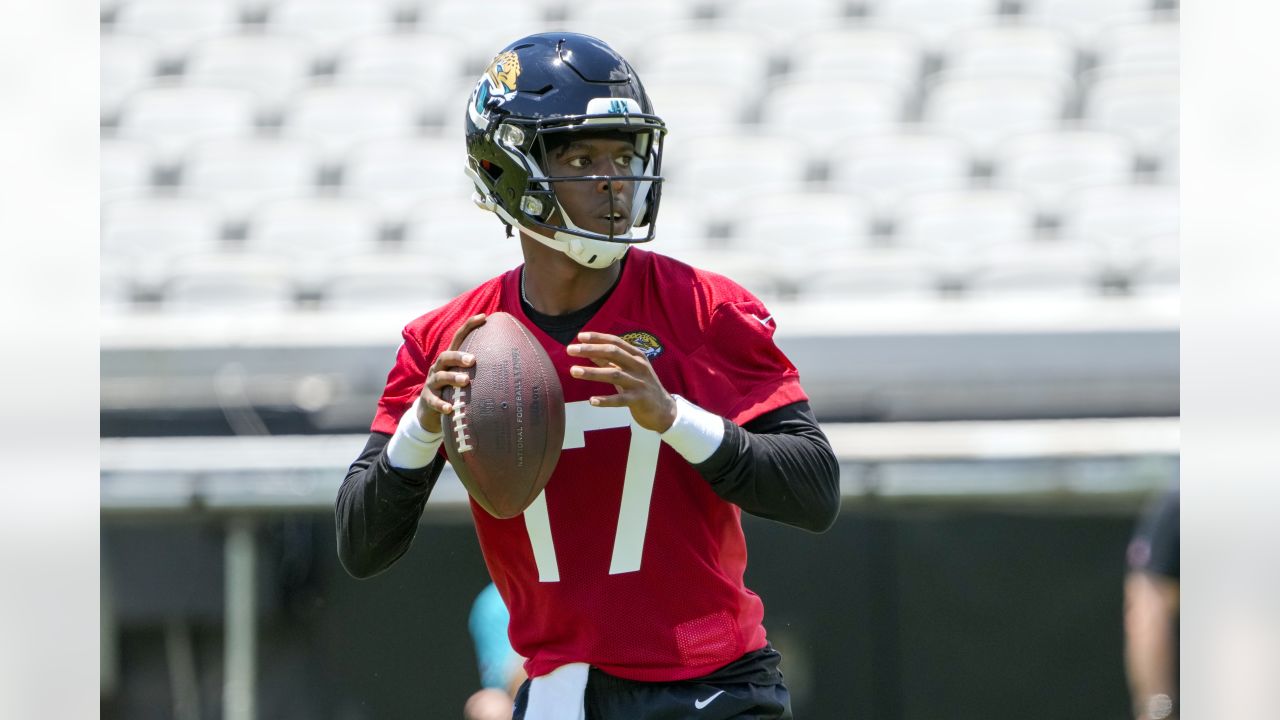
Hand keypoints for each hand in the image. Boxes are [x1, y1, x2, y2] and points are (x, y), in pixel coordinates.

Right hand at [416, 313, 486, 433]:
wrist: (430, 412)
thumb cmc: (454, 391)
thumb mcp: (464, 376)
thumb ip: (480, 370)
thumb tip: (514, 366)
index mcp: (450, 360)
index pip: (458, 338)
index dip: (469, 326)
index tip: (484, 316)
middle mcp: (439, 368)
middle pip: (445, 356)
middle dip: (458, 356)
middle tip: (473, 360)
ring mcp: (432, 384)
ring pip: (440, 377)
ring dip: (453, 378)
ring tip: (466, 381)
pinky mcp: (428, 400)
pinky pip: (433, 401)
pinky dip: (441, 404)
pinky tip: (450, 408)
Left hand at [566, 331, 676, 432]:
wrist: (664, 410)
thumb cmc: (641, 386)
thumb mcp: (628, 369)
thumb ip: (609, 360)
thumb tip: (588, 350)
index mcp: (637, 356)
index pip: (615, 342)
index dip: (597, 338)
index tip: (579, 337)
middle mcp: (639, 366)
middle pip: (613, 353)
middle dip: (590, 350)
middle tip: (571, 350)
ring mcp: (639, 383)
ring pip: (614, 374)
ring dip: (592, 372)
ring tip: (573, 371)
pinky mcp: (639, 400)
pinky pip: (620, 400)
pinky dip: (605, 400)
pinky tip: (592, 401)